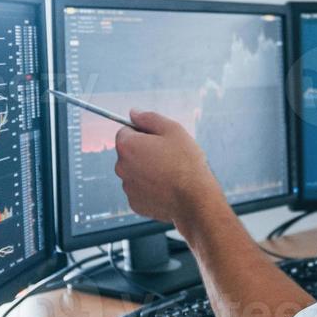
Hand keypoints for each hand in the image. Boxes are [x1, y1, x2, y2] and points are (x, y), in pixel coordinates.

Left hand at [113, 110, 228, 234]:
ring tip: (169, 173)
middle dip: (143, 152)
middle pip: (128, 153)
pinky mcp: (135, 203)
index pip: (125, 131)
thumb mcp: (173, 130)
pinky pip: (140, 190)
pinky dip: (150, 188)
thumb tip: (133, 113)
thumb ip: (149, 118)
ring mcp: (127, 187)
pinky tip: (166, 188)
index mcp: (127, 145)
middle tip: (167, 156)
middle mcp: (121, 166)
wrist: (195, 199)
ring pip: (134, 172)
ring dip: (146, 170)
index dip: (143, 133)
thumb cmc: (186, 163)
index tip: (159, 140)